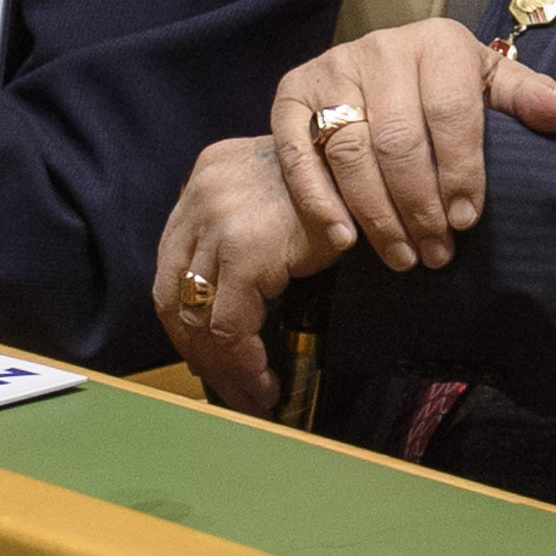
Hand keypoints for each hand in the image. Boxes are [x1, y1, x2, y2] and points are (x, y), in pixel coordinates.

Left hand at [153, 136, 331, 412]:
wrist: (381, 160)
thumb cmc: (348, 182)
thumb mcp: (285, 191)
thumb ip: (252, 226)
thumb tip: (241, 299)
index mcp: (207, 177)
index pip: (174, 265)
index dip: (186, 319)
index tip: (207, 355)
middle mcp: (201, 196)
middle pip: (174, 294)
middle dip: (197, 351)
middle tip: (226, 385)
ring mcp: (219, 221)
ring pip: (198, 317)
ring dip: (221, 367)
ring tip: (250, 395)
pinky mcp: (245, 249)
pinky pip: (230, 326)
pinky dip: (244, 364)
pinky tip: (266, 383)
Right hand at [263, 18, 546, 275]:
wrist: (377, 72)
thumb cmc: (445, 88)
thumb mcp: (488, 85)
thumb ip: (524, 97)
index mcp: (438, 42)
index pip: (450, 111)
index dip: (460, 170)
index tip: (467, 220)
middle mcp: (380, 49)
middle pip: (397, 139)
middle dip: (419, 205)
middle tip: (437, 252)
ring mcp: (331, 70)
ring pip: (350, 152)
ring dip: (377, 214)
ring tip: (403, 256)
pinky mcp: (291, 95)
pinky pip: (298, 153)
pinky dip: (319, 200)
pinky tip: (344, 239)